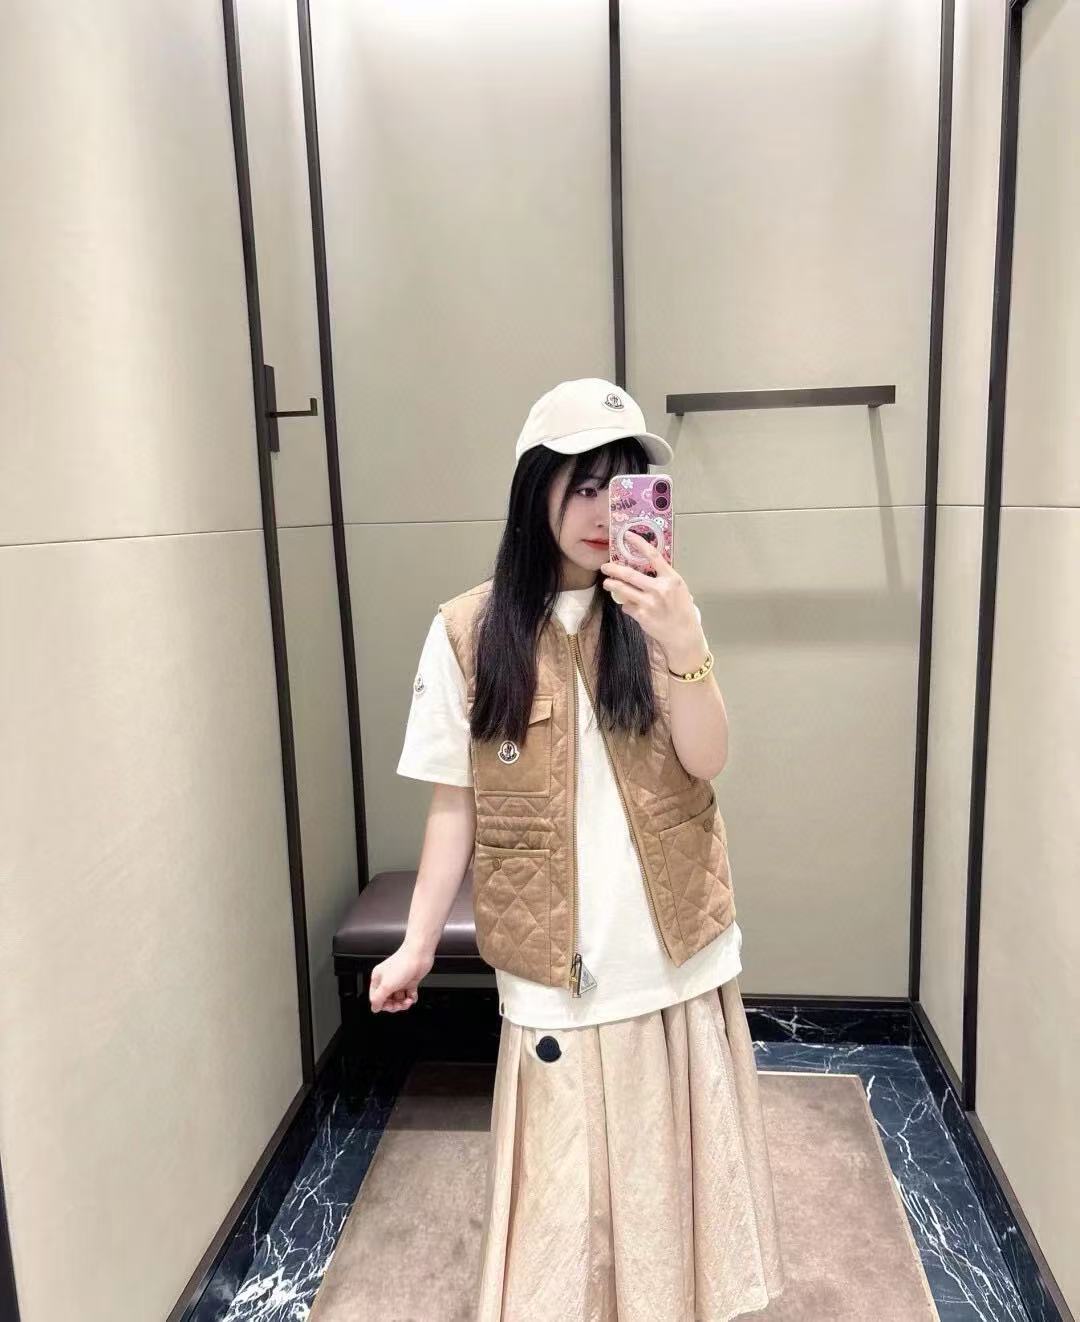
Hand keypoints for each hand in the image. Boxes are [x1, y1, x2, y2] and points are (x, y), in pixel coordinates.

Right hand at [369, 942, 433, 1012]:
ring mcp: (399, 981)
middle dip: (394, 1005)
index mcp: (378, 979)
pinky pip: (409, 995)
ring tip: (408, 1001)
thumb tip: (374, 1008)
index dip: (382, 1005)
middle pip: (388, 1000)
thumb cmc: (402, 964)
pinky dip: (411, 998)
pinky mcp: (410, 981)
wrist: (419, 955)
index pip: (376, 998)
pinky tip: (412, 996)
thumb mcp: (386, 985)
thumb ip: (378, 999)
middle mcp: (388, 980)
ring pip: (399, 999)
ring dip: (404, 1003)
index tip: (389, 1006)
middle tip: (399, 1005)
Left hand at [600, 529, 702, 659]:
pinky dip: (627, 605)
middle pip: (630, 574)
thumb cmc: (682, 610)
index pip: (653, 556)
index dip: (639, 544)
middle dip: (614, 569)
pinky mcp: (642, 615)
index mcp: (671, 578)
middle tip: (605, 567)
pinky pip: (627, 606)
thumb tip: (646, 567)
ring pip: (623, 589)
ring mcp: (650, 603)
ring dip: (612, 585)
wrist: (683, 635)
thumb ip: (664, 577)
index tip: (627, 536)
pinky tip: (630, 606)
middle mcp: (660, 589)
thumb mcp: (679, 589)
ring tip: (607, 583)